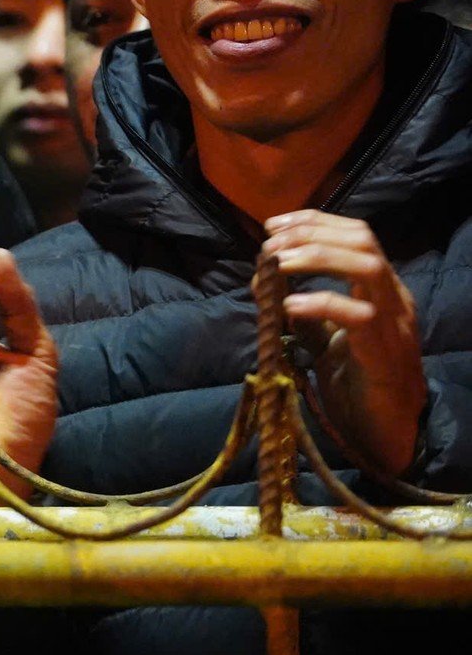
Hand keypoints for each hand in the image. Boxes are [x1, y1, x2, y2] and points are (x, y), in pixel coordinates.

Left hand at [264, 210, 425, 476]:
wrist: (385, 432)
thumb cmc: (354, 383)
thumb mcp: (322, 338)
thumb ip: (301, 309)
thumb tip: (261, 282)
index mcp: (380, 290)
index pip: (356, 234)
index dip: (313, 222)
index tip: (271, 226)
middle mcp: (393, 298)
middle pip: (363, 240)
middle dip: (311, 234)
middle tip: (269, 246)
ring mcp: (394, 324)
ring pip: (368, 267)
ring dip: (317, 257)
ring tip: (277, 264)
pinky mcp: (385, 354)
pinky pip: (358, 316)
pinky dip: (320, 302)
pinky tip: (289, 305)